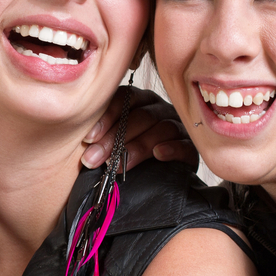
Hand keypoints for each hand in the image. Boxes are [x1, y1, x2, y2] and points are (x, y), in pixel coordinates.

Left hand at [80, 87, 196, 170]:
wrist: (160, 177)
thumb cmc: (129, 152)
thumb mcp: (115, 139)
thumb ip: (103, 135)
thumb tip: (84, 144)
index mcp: (140, 100)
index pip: (124, 98)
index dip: (106, 117)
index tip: (88, 138)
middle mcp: (160, 109)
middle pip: (141, 116)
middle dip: (115, 139)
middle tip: (94, 159)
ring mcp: (178, 126)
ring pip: (161, 128)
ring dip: (137, 147)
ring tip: (118, 165)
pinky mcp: (191, 147)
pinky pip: (184, 144)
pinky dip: (171, 148)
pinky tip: (158, 155)